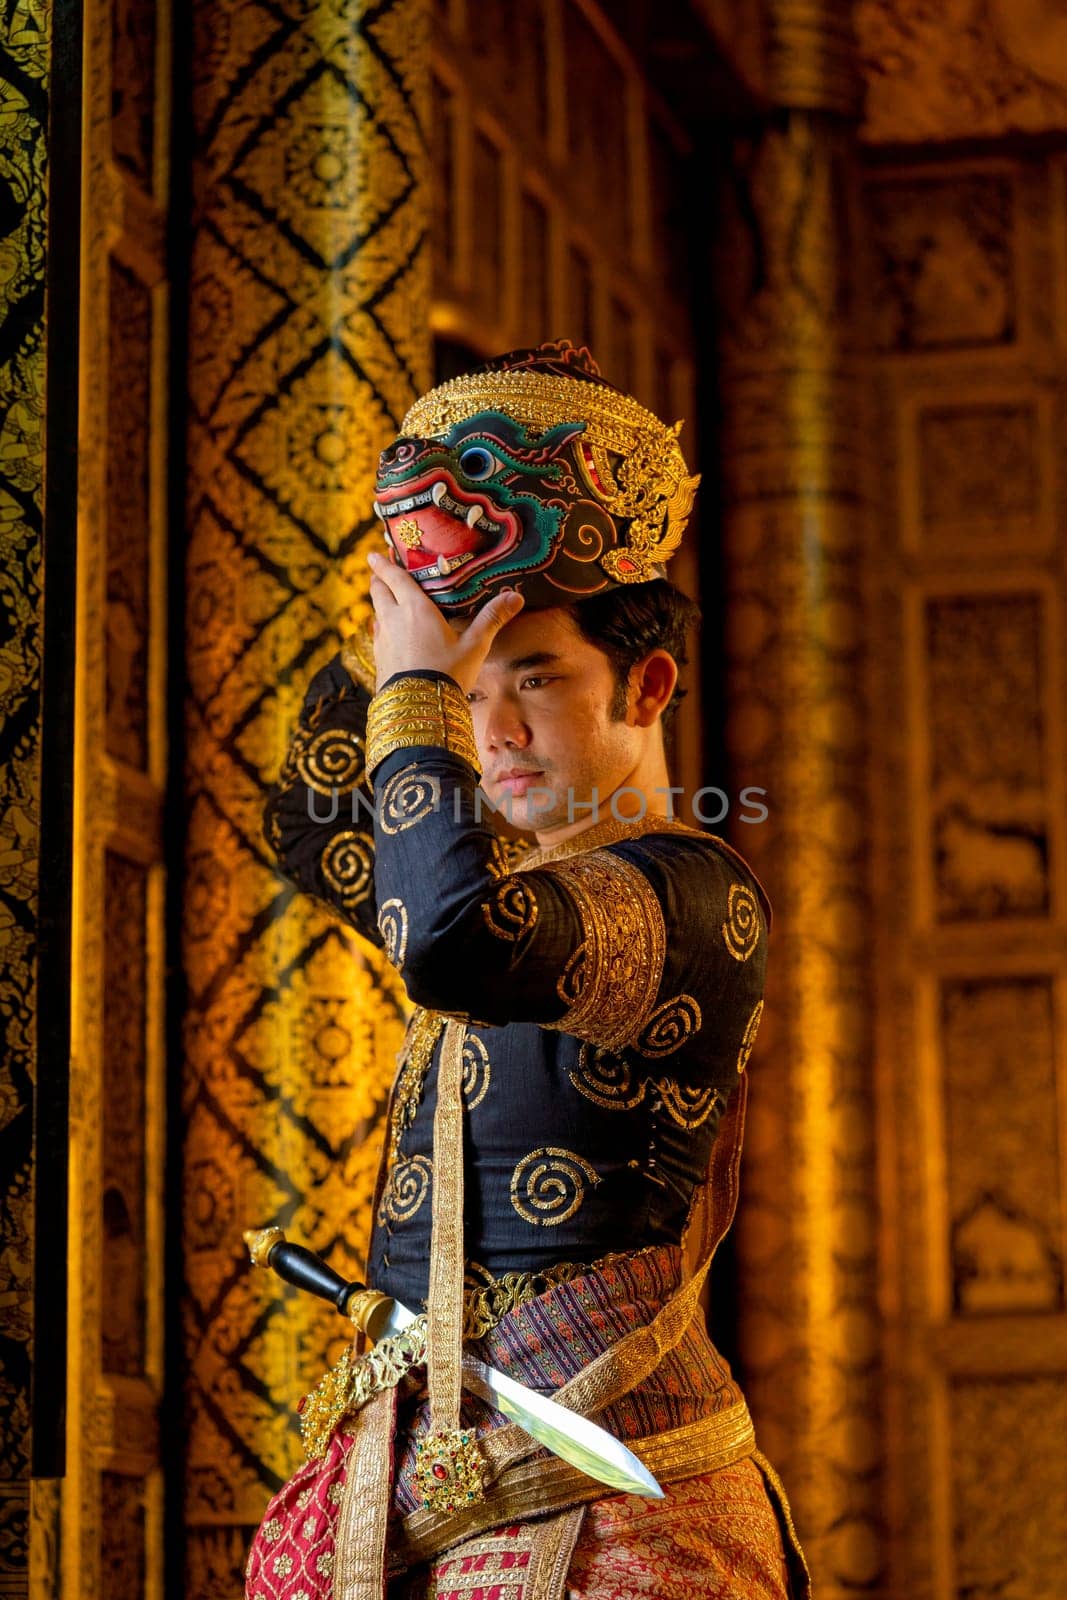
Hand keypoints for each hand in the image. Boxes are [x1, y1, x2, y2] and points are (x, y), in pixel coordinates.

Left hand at [367, 551, 524, 693]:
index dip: (384, 564)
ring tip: (386, 599)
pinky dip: (381, 626)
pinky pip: (378, 634)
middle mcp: (393, 619)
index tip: (375, 554)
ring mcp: (383, 640)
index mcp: (415, 609)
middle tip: (380, 572)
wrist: (420, 710)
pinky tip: (387, 631)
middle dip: (379, 580)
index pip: (394, 578)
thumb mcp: (475, 646)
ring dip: (379, 603)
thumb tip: (516, 596)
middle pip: (379, 592)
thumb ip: (492, 618)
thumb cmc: (448, 673)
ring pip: (376, 612)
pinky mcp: (379, 658)